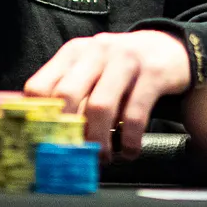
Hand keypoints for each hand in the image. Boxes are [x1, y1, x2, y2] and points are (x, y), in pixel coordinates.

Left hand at [24, 30, 190, 160]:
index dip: (36, 121)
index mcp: (73, 53)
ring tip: (103, 158)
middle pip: (66, 95)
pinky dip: (129, 140)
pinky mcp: (152, 72)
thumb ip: (67, 93)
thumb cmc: (121, 68)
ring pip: (100, 106)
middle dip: (66, 133)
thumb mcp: (90, 70)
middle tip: (72, 157)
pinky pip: (135, 113)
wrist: (170, 48)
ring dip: (99, 141)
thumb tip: (39, 130)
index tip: (42, 146)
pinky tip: (130, 150)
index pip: (39, 86)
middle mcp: (96, 51)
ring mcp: (125, 59)